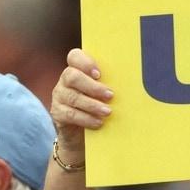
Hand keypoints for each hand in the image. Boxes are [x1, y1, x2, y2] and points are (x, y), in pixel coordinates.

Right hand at [49, 48, 112, 163]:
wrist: (82, 133)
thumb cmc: (99, 106)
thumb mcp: (104, 93)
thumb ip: (109, 83)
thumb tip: (131, 80)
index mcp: (77, 69)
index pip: (74, 56)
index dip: (85, 62)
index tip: (99, 74)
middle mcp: (65, 80)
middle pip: (72, 76)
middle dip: (92, 86)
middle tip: (110, 95)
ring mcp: (59, 96)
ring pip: (73, 97)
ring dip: (92, 105)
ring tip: (108, 112)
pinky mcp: (57, 113)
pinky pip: (70, 114)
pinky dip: (86, 118)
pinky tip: (98, 122)